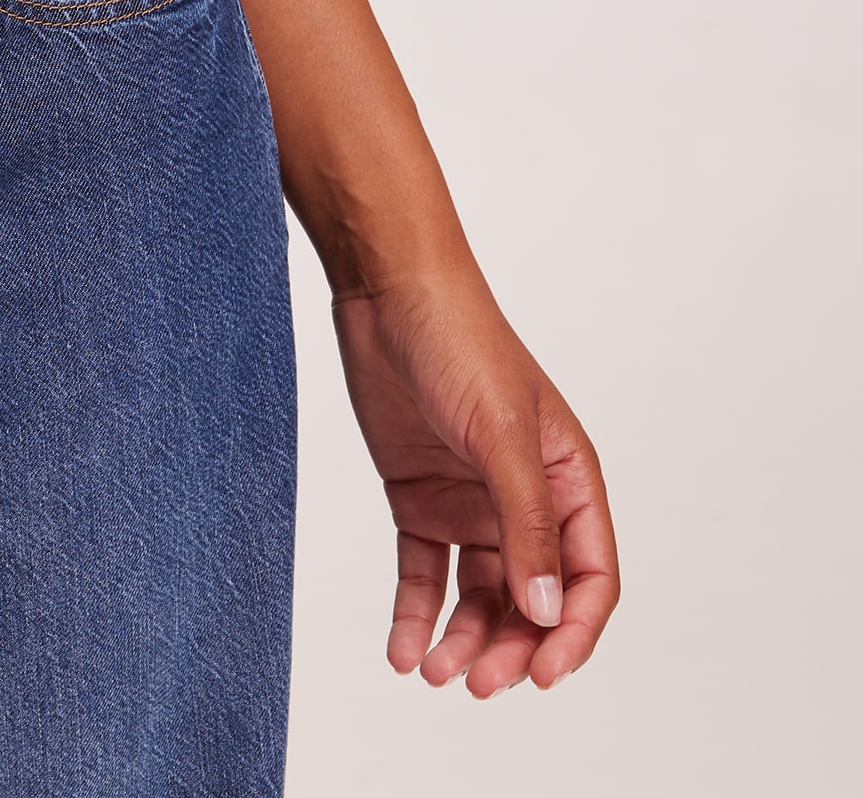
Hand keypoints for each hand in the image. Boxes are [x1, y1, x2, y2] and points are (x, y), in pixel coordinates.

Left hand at [332, 264, 618, 694]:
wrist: (387, 291)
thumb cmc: (460, 341)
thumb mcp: (502, 434)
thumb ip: (526, 524)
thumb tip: (547, 609)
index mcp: (569, 481)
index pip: (590, 578)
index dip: (572, 632)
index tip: (542, 674)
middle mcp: (526, 500)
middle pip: (532, 599)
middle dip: (511, 647)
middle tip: (477, 684)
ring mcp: (472, 502)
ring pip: (479, 596)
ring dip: (463, 641)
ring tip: (434, 672)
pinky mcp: (420, 498)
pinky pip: (424, 572)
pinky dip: (416, 614)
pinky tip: (402, 650)